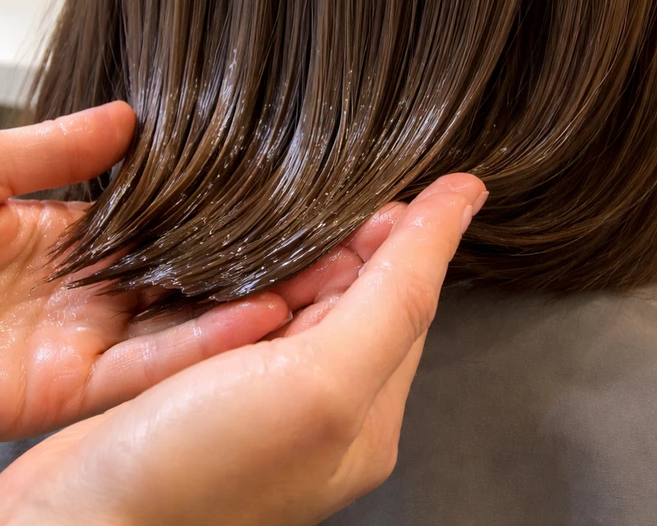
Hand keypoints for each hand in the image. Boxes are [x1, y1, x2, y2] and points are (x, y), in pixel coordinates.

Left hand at [0, 102, 290, 451]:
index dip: (221, 216)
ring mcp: (74, 345)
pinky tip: (254, 323)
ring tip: (319, 283)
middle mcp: (82, 294)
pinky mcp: (58, 392)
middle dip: (254, 268)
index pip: (164, 225)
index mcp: (65, 236)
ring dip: (244, 312)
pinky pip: (140, 374)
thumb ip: (60, 149)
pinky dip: (196, 353)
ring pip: (178, 331)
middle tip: (331, 247)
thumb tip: (134, 114)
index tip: (283, 199)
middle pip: (186, 283)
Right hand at [0, 174, 485, 525]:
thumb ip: (395, 296)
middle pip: (352, 297)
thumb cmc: (194, 474)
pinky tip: (218, 257)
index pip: (408, 301)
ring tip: (274, 210)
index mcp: (366, 415)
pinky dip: (234, 279)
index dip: (404, 236)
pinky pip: (233, 318)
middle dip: (345, 239)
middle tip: (322, 192)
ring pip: (291, 302)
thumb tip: (463, 203)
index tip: (387, 182)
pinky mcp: (196, 392)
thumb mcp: (321, 379)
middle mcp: (318, 411)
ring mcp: (255, 403)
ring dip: (288, 253)